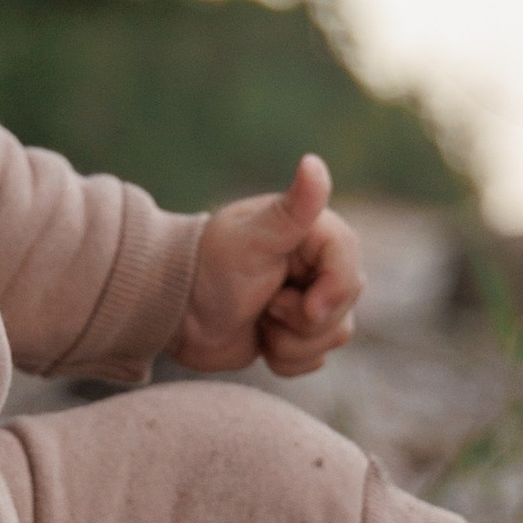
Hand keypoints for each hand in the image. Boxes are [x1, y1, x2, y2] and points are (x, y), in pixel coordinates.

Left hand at [174, 152, 362, 378]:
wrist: (173, 311)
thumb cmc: (207, 266)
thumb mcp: (252, 238)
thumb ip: (293, 208)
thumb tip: (313, 161)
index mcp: (313, 234)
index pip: (349, 270)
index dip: (332, 294)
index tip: (305, 308)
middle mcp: (317, 266)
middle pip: (344, 310)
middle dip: (301, 321)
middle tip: (265, 305)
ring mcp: (308, 300)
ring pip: (332, 338)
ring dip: (290, 342)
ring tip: (258, 320)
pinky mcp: (295, 333)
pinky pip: (315, 360)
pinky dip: (286, 359)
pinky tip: (259, 339)